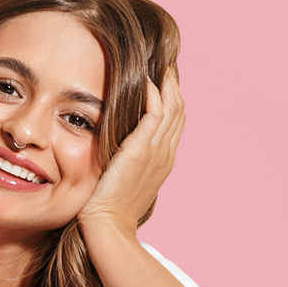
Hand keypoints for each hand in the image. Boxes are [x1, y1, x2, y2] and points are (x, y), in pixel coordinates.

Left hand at [77, 71, 185, 236]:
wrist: (108, 227)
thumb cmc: (107, 208)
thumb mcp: (122, 177)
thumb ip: (125, 157)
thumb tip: (114, 143)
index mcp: (163, 159)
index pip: (175, 119)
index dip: (170, 95)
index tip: (158, 75)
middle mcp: (165, 153)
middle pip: (180, 108)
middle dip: (172, 82)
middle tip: (160, 59)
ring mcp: (157, 152)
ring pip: (174, 106)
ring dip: (166, 81)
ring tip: (156, 61)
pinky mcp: (142, 151)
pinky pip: (156, 113)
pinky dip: (154, 94)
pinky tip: (145, 80)